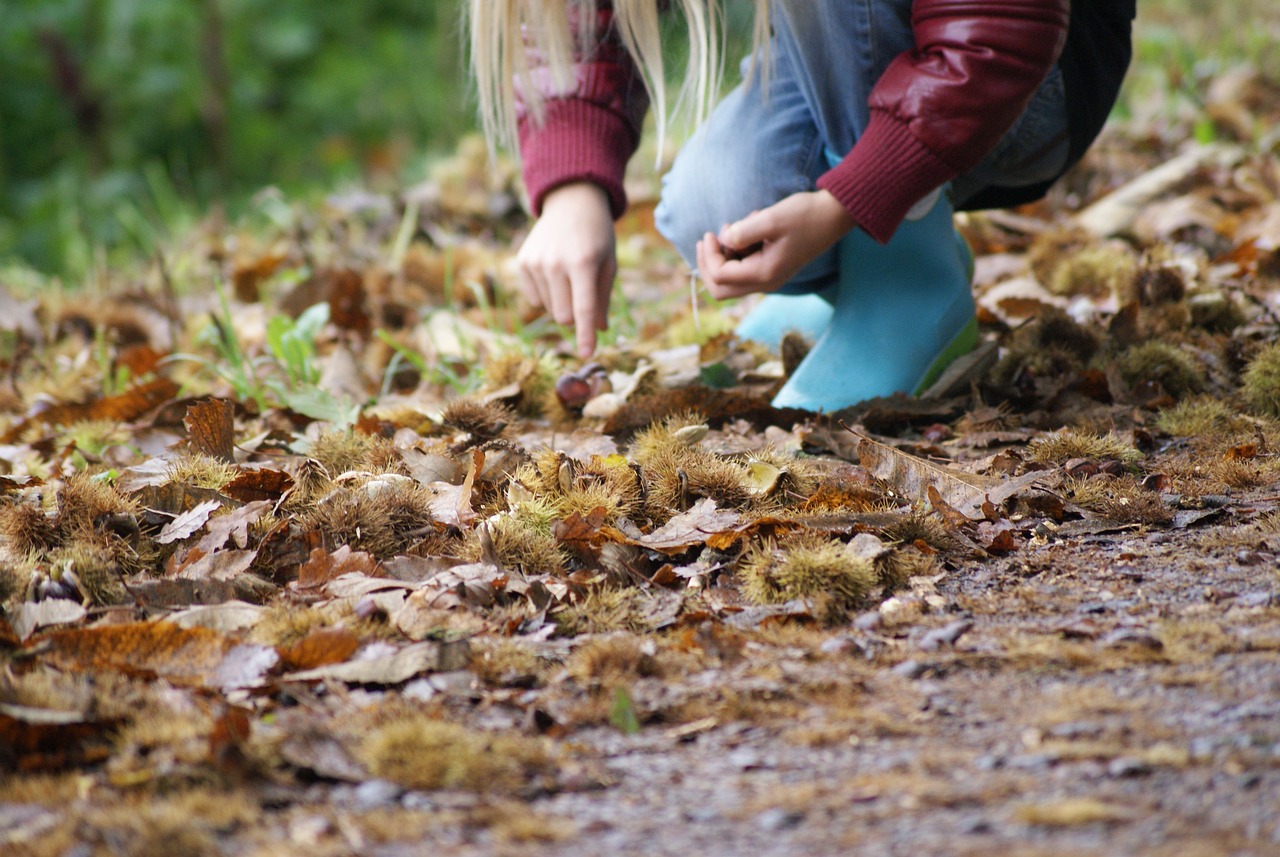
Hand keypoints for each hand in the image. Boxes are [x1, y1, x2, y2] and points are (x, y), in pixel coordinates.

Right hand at [516, 182, 616, 357]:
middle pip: (563, 317)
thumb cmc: (596, 237)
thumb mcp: (608, 263)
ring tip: (569, 274)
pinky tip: (553, 272)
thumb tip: (598, 330)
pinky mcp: (523, 262)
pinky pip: (534, 299)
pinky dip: (546, 295)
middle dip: (575, 317)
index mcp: (583, 263)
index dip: (586, 335)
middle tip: (583, 295)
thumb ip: (603, 298)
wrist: (571, 202)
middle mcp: (556, 263)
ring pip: (548, 309)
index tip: (587, 354)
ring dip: (561, 302)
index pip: (584, 308)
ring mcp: (536, 262)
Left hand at [696, 190, 855, 298]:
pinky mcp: (771, 269)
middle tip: (708, 238)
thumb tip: (724, 240)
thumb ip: (743, 232)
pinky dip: (737, 252)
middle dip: (708, 265)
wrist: (833, 216)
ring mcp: (768, 278)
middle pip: (720, 290)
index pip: (720, 276)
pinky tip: (748, 227)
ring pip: (730, 280)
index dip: (709, 255)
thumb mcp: (771, 219)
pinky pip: (743, 269)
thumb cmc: (804, 215)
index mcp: (764, 274)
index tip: (710, 232)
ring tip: (738, 225)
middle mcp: (766, 283)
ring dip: (724, 255)